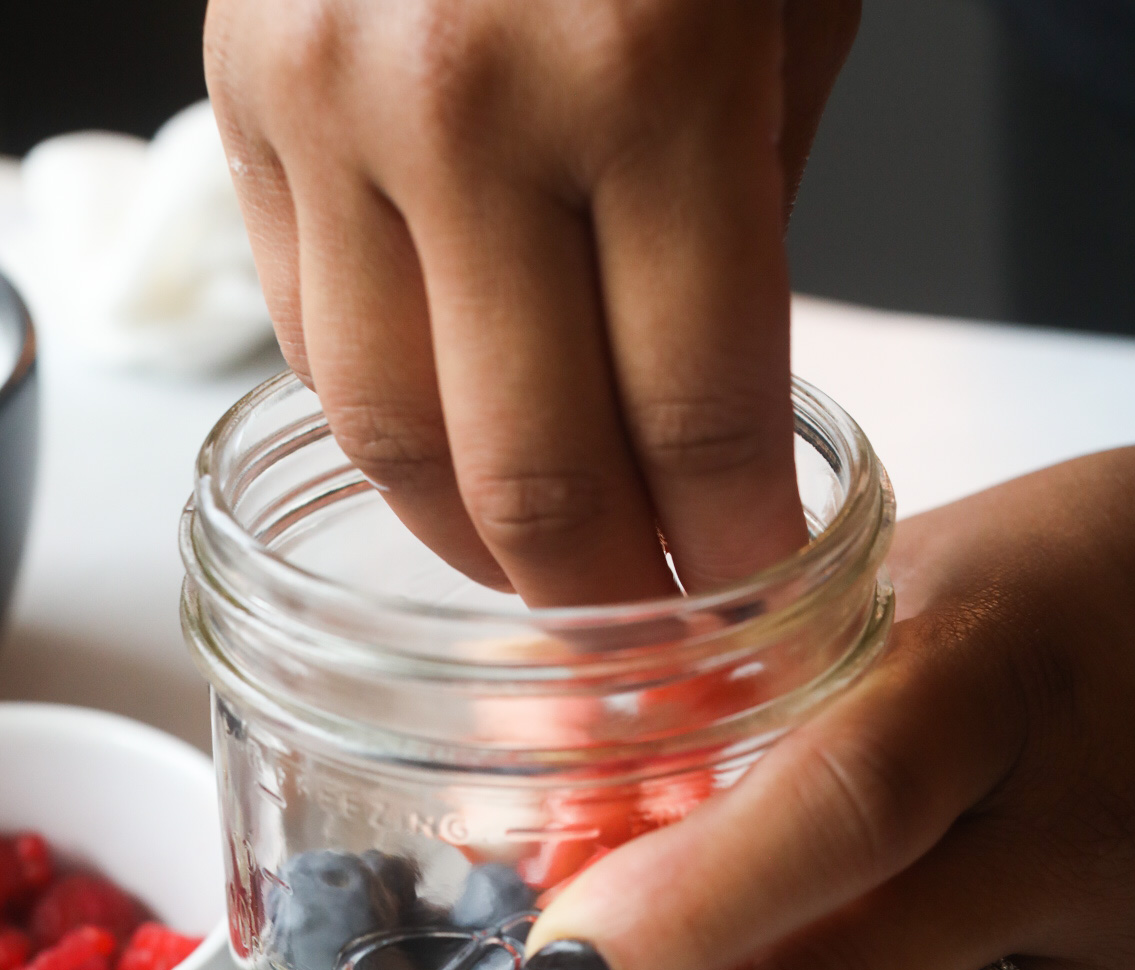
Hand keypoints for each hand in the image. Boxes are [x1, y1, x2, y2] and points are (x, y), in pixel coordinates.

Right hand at [204, 0, 859, 605]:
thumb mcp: (791, 15)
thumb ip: (746, 229)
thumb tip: (705, 427)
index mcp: (648, 72)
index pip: (698, 421)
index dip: (735, 555)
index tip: (758, 615)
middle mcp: (463, 101)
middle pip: (535, 477)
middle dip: (611, 599)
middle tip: (656, 643)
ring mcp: (326, 104)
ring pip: (395, 443)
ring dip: (486, 548)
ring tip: (557, 577)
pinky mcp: (243, 105)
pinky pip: (315, 345)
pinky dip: (396, 433)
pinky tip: (464, 456)